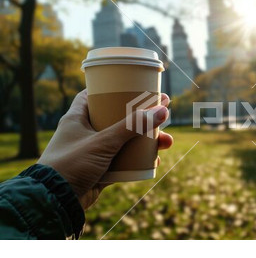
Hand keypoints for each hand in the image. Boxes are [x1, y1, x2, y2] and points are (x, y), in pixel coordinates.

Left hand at [38, 90, 172, 208]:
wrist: (55, 202)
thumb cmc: (72, 164)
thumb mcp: (103, 142)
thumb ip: (131, 126)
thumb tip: (162, 110)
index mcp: (77, 118)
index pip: (94, 96)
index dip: (114, 90)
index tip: (133, 87)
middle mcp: (85, 133)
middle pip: (118, 119)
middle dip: (141, 119)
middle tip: (162, 114)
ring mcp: (93, 153)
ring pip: (124, 142)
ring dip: (145, 141)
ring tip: (166, 141)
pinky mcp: (100, 170)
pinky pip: (123, 161)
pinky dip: (138, 160)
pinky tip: (153, 160)